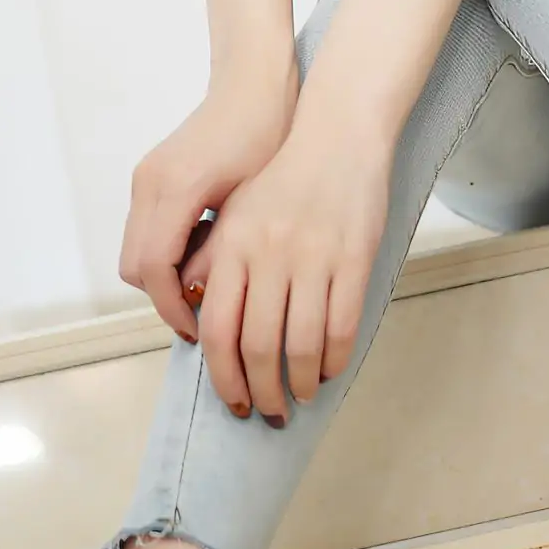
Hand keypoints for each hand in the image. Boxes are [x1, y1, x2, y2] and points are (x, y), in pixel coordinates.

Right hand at [119, 58, 300, 342]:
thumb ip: (222, 248)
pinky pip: (145, 229)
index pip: (153, 269)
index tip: (199, 330)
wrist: (253, 80)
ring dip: (164, 275)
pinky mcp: (152, 176)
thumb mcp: (252, 198)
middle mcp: (149, 184)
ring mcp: (146, 178)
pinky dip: (165, 251)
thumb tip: (204, 297)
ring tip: (208, 282)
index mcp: (174, 189)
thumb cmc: (265, 130)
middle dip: (164, 297)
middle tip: (204, 314)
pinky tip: (204, 249)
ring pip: (136, 250)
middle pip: (134, 266)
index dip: (173, 308)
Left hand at [185, 115, 391, 422]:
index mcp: (232, 246)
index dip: (223, 376)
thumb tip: (195, 317)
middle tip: (268, 412)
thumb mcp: (233, 213)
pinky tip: (330, 371)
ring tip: (300, 397)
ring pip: (302, 344)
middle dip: (262, 391)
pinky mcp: (353, 259)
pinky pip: (342, 326)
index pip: (218, 329)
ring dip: (300, 383)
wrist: (337, 136)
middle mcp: (267, 254)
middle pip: (258, 346)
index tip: (233, 401)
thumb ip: (212, 262)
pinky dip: (335, 360)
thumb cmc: (282, 178)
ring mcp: (312, 257)